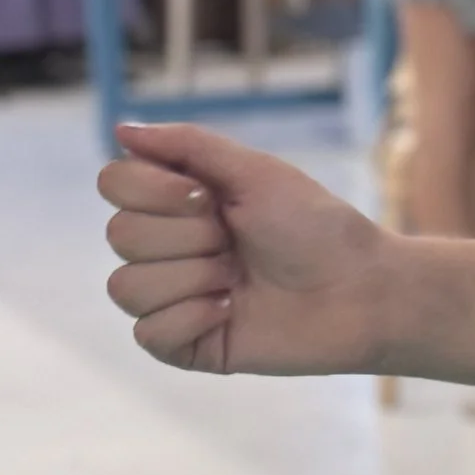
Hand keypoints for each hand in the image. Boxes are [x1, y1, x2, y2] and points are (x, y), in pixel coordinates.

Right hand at [99, 121, 395, 376]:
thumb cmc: (317, 227)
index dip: (156, 192)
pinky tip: (231, 311)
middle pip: (120, 235)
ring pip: (126, 287)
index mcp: (178, 202)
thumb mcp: (256, 172)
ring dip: (191, 278)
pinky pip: (148, 334)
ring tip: (237, 280)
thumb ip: (187, 146)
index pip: (115, 184)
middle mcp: (169, 248)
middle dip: (188, 237)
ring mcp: (175, 297)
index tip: (210, 199)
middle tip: (236, 244)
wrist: (360, 290)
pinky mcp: (188, 344)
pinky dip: (191, 318)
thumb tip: (120, 129)